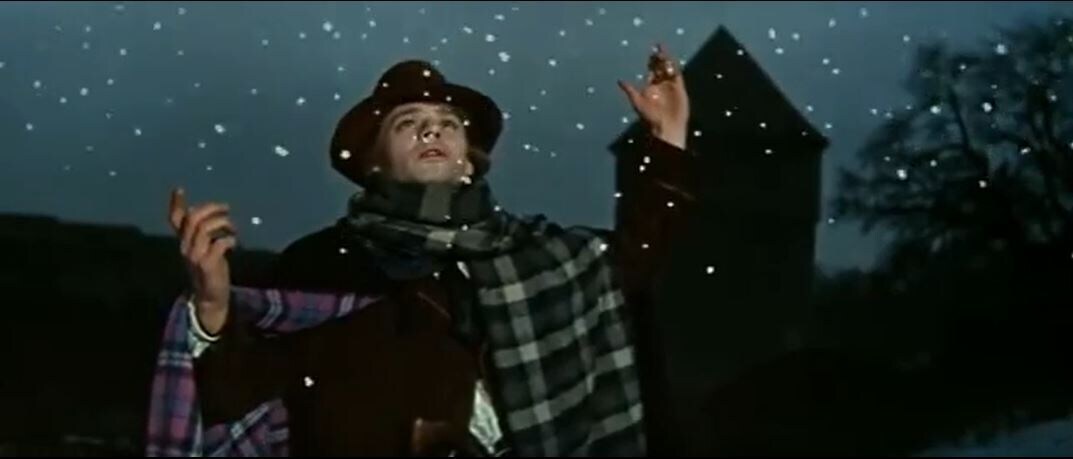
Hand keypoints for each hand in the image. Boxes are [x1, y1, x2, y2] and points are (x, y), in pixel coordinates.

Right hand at [168, 188, 236, 334]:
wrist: (210, 297)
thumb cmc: (209, 271)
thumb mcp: (203, 249)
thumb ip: (203, 234)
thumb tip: (212, 215)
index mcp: (183, 242)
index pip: (175, 220)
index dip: (176, 204)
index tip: (178, 189)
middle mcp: (185, 247)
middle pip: (193, 219)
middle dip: (211, 209)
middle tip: (226, 209)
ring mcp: (196, 256)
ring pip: (204, 229)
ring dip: (223, 223)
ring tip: (232, 228)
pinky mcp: (208, 264)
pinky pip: (218, 244)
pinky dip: (229, 239)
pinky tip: (234, 243)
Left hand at [617, 43, 689, 149]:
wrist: (666, 127)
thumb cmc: (650, 117)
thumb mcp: (637, 102)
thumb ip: (630, 90)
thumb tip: (619, 81)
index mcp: (651, 87)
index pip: (651, 71)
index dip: (651, 62)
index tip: (651, 53)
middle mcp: (661, 85)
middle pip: (661, 68)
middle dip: (660, 59)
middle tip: (658, 48)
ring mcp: (671, 87)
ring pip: (669, 70)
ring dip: (667, 61)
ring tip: (664, 52)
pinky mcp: (679, 89)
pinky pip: (678, 76)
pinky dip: (675, 69)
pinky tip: (673, 62)